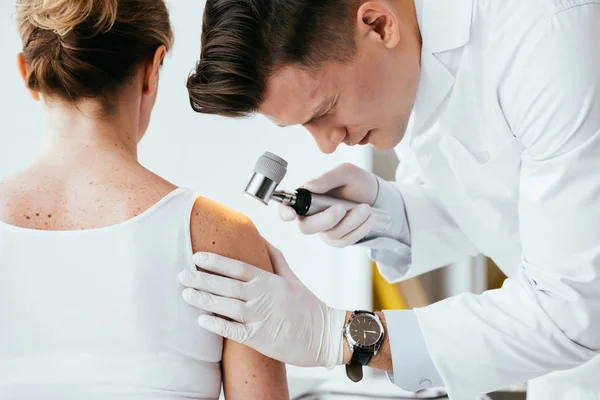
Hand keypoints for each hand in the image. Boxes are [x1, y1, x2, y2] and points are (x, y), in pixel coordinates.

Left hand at [178, 243, 346, 368]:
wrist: (324, 335)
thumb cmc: (308, 306)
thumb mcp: (292, 277)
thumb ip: (275, 258)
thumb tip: (260, 238)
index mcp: (269, 280)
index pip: (238, 267)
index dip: (216, 261)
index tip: (197, 256)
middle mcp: (263, 296)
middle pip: (227, 285)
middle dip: (202, 278)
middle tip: (182, 274)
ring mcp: (261, 317)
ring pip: (226, 306)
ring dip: (204, 299)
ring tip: (185, 293)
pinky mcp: (260, 338)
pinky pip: (234, 331)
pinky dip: (217, 325)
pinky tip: (201, 320)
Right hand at [280, 163, 379, 246]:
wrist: (376, 196)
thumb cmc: (356, 182)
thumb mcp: (346, 173)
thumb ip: (327, 178)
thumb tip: (310, 186)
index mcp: (306, 197)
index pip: (287, 208)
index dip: (284, 212)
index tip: (290, 214)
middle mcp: (311, 215)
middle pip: (306, 227)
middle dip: (326, 219)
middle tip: (342, 207)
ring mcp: (324, 229)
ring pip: (329, 234)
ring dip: (350, 221)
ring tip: (366, 208)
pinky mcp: (338, 239)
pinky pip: (344, 241)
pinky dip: (358, 229)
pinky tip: (369, 218)